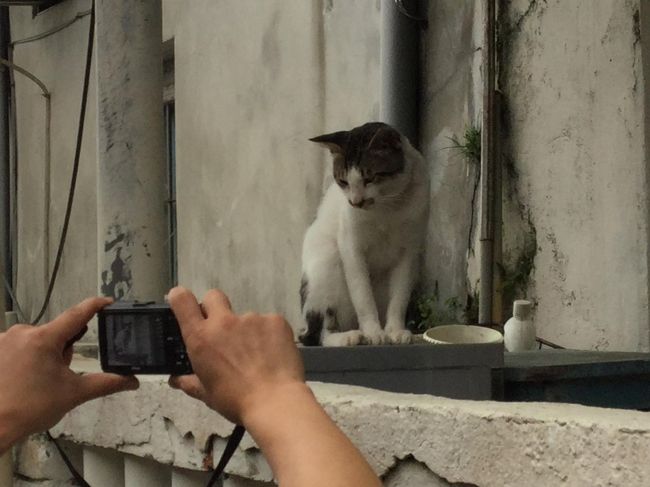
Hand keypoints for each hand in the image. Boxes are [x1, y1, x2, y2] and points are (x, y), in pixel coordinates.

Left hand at [0, 297, 138, 452]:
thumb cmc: (30, 409)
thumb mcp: (74, 394)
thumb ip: (106, 383)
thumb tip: (132, 381)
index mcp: (44, 339)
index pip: (77, 314)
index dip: (95, 305)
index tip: (108, 302)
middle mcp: (22, 332)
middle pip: (55, 333)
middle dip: (61, 350)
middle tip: (56, 376)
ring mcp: (3, 339)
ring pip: (36, 340)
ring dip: (41, 354)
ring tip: (34, 381)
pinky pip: (17, 345)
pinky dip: (23, 357)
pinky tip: (19, 378)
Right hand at [168, 287, 304, 424]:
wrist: (275, 402)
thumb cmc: (236, 401)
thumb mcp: (206, 394)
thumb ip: (189, 382)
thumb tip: (176, 379)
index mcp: (202, 337)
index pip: (183, 300)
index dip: (180, 297)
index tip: (182, 301)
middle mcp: (224, 322)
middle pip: (213, 296)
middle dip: (214, 307)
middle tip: (222, 329)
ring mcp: (252, 318)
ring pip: (245, 317)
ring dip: (247, 330)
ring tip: (256, 355)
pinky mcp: (275, 320)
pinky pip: (268, 323)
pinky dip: (269, 335)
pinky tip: (273, 354)